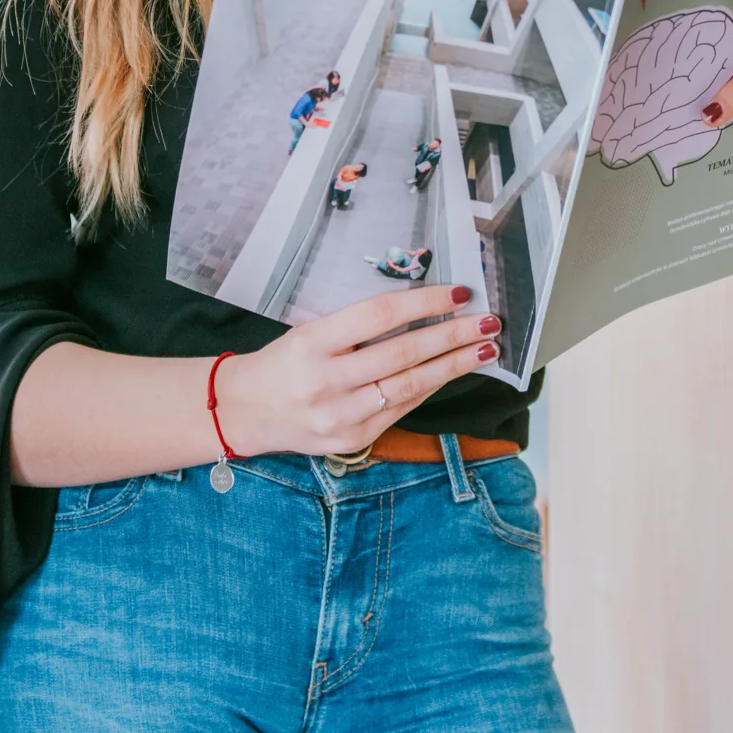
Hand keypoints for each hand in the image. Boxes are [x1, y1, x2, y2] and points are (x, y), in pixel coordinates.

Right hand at [217, 284, 499, 456]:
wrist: (244, 411)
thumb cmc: (284, 362)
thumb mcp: (310, 331)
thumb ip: (360, 325)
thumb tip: (424, 309)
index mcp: (312, 342)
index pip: (379, 316)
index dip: (424, 302)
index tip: (459, 292)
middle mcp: (325, 381)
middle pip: (403, 353)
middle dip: (453, 335)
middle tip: (488, 320)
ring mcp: (339, 416)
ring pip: (410, 385)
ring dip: (453, 365)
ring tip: (483, 348)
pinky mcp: (351, 440)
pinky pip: (401, 409)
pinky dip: (430, 387)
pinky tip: (451, 372)